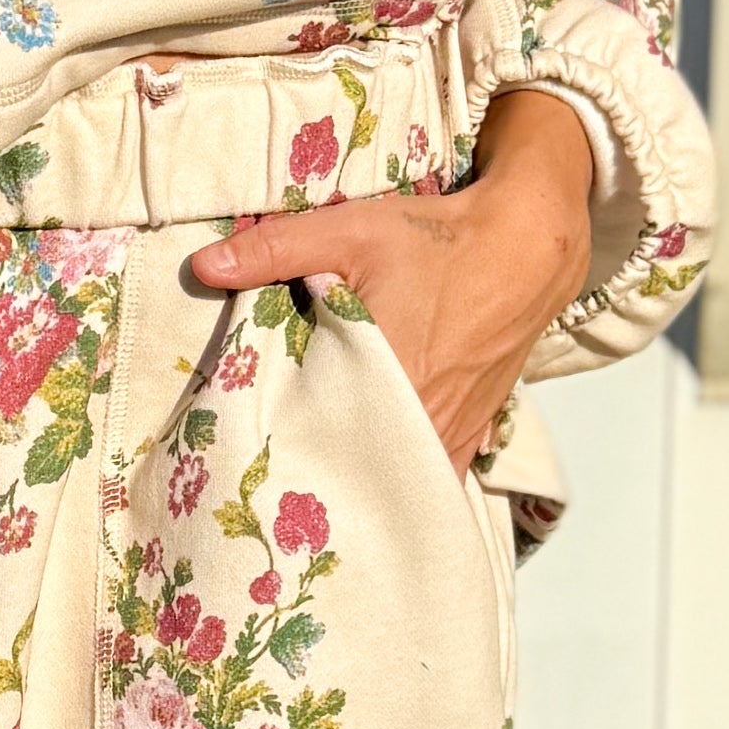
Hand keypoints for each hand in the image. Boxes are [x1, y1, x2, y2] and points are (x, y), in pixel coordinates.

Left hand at [188, 90, 595, 474]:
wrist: (526, 247)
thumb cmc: (437, 238)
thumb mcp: (350, 232)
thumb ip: (275, 250)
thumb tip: (202, 267)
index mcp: (379, 382)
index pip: (314, 442)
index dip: (281, 459)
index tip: (250, 466)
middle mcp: (416, 424)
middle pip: (352, 475)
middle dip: (315, 483)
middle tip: (273, 490)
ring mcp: (446, 437)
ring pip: (390, 487)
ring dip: (358, 491)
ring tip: (318, 496)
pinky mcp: (468, 437)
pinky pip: (427, 481)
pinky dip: (399, 487)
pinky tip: (371, 490)